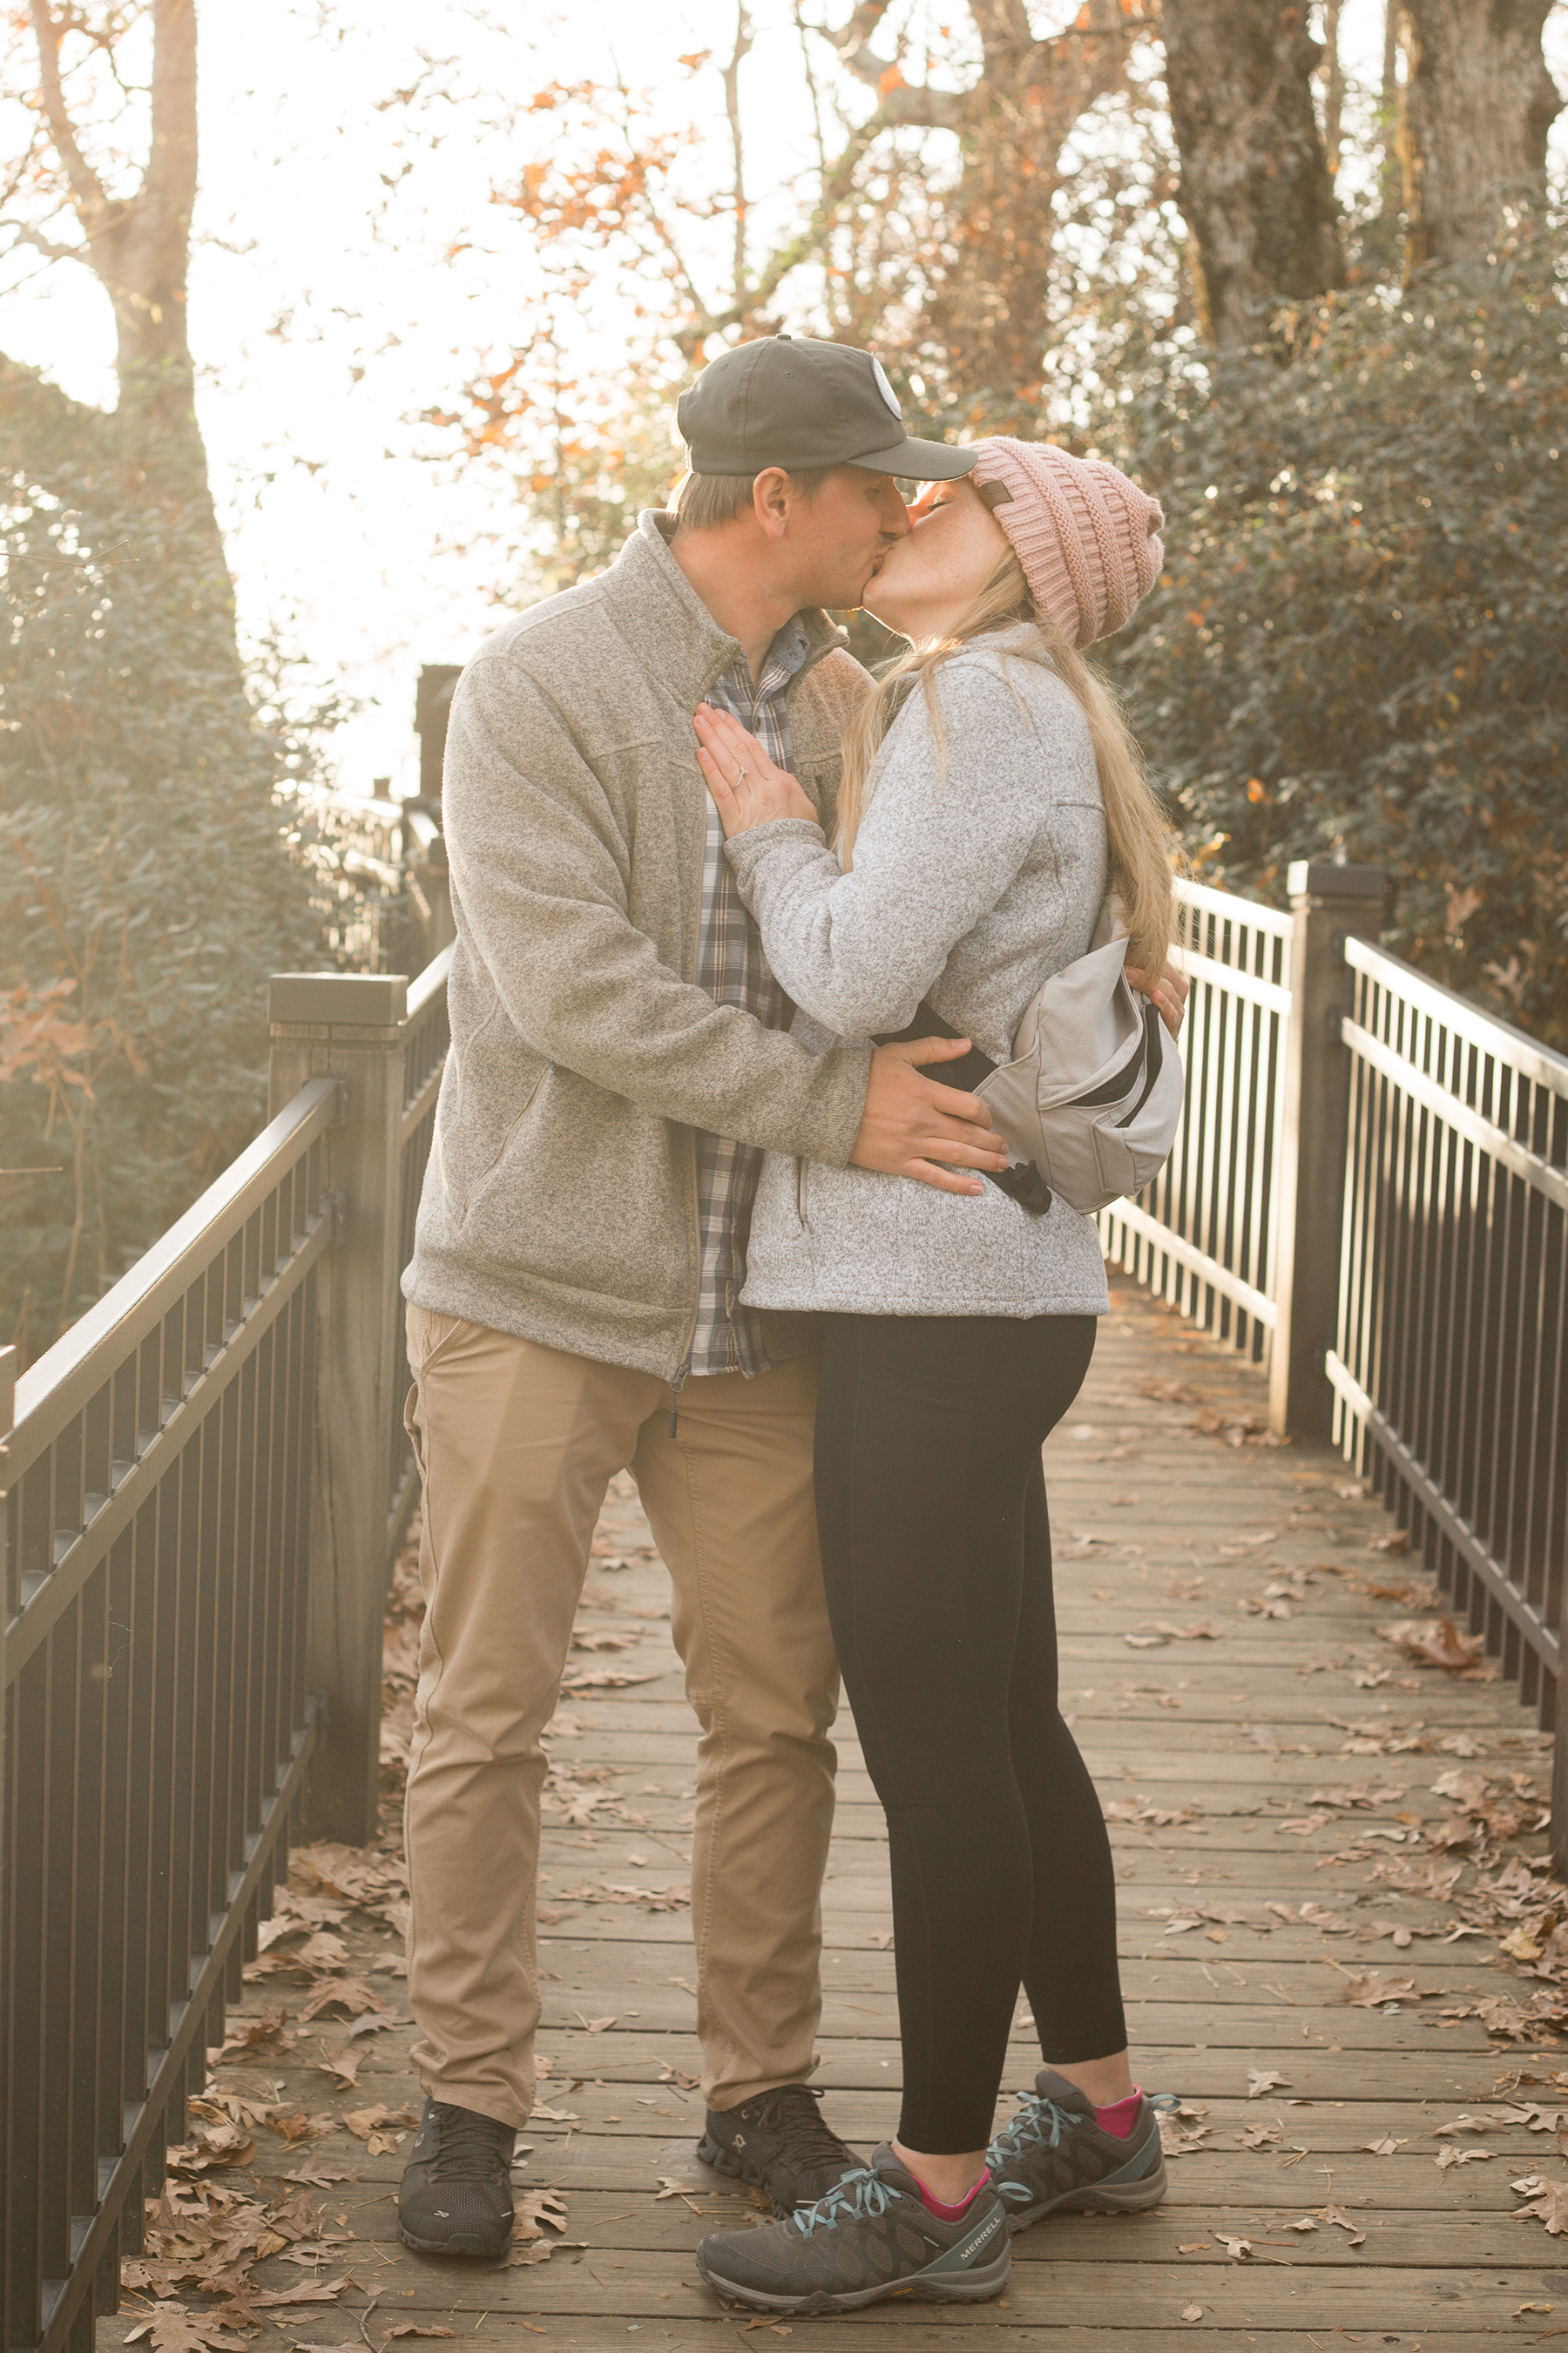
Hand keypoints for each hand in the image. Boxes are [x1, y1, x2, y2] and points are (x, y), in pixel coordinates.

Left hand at [695, 703, 817, 837]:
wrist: (795, 864)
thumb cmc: (799, 838)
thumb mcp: (803, 807)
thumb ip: (789, 788)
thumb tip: (780, 777)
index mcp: (780, 781)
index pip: (753, 748)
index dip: (735, 729)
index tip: (722, 715)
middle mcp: (764, 787)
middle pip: (738, 750)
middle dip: (719, 727)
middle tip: (703, 708)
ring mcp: (750, 802)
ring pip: (728, 764)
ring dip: (711, 739)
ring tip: (697, 721)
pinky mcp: (736, 819)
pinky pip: (721, 791)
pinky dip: (709, 770)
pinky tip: (699, 753)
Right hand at [852, 1037, 1011, 1196]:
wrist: (825, 1105)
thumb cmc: (859, 1078)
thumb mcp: (897, 1054)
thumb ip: (934, 1049)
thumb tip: (966, 1045)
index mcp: (925, 1092)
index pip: (970, 1106)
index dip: (985, 1114)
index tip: (988, 1118)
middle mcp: (923, 1120)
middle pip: (969, 1134)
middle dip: (991, 1141)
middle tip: (1004, 1146)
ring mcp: (912, 1144)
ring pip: (958, 1156)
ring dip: (984, 1161)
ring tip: (1001, 1165)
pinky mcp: (899, 1162)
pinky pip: (934, 1176)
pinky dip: (958, 1184)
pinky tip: (976, 1188)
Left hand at [1125, 956, 1188, 1040]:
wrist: (1146, 1048)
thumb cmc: (1139, 1015)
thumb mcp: (1137, 992)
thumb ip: (1134, 976)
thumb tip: (1117, 955)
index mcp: (1170, 979)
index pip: (1159, 961)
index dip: (1142, 955)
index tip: (1122, 951)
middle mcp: (1177, 992)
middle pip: (1164, 972)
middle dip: (1142, 966)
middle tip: (1121, 961)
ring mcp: (1177, 1009)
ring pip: (1168, 989)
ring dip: (1147, 981)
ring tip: (1129, 975)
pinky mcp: (1174, 1027)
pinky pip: (1171, 1013)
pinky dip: (1164, 1004)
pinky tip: (1156, 997)